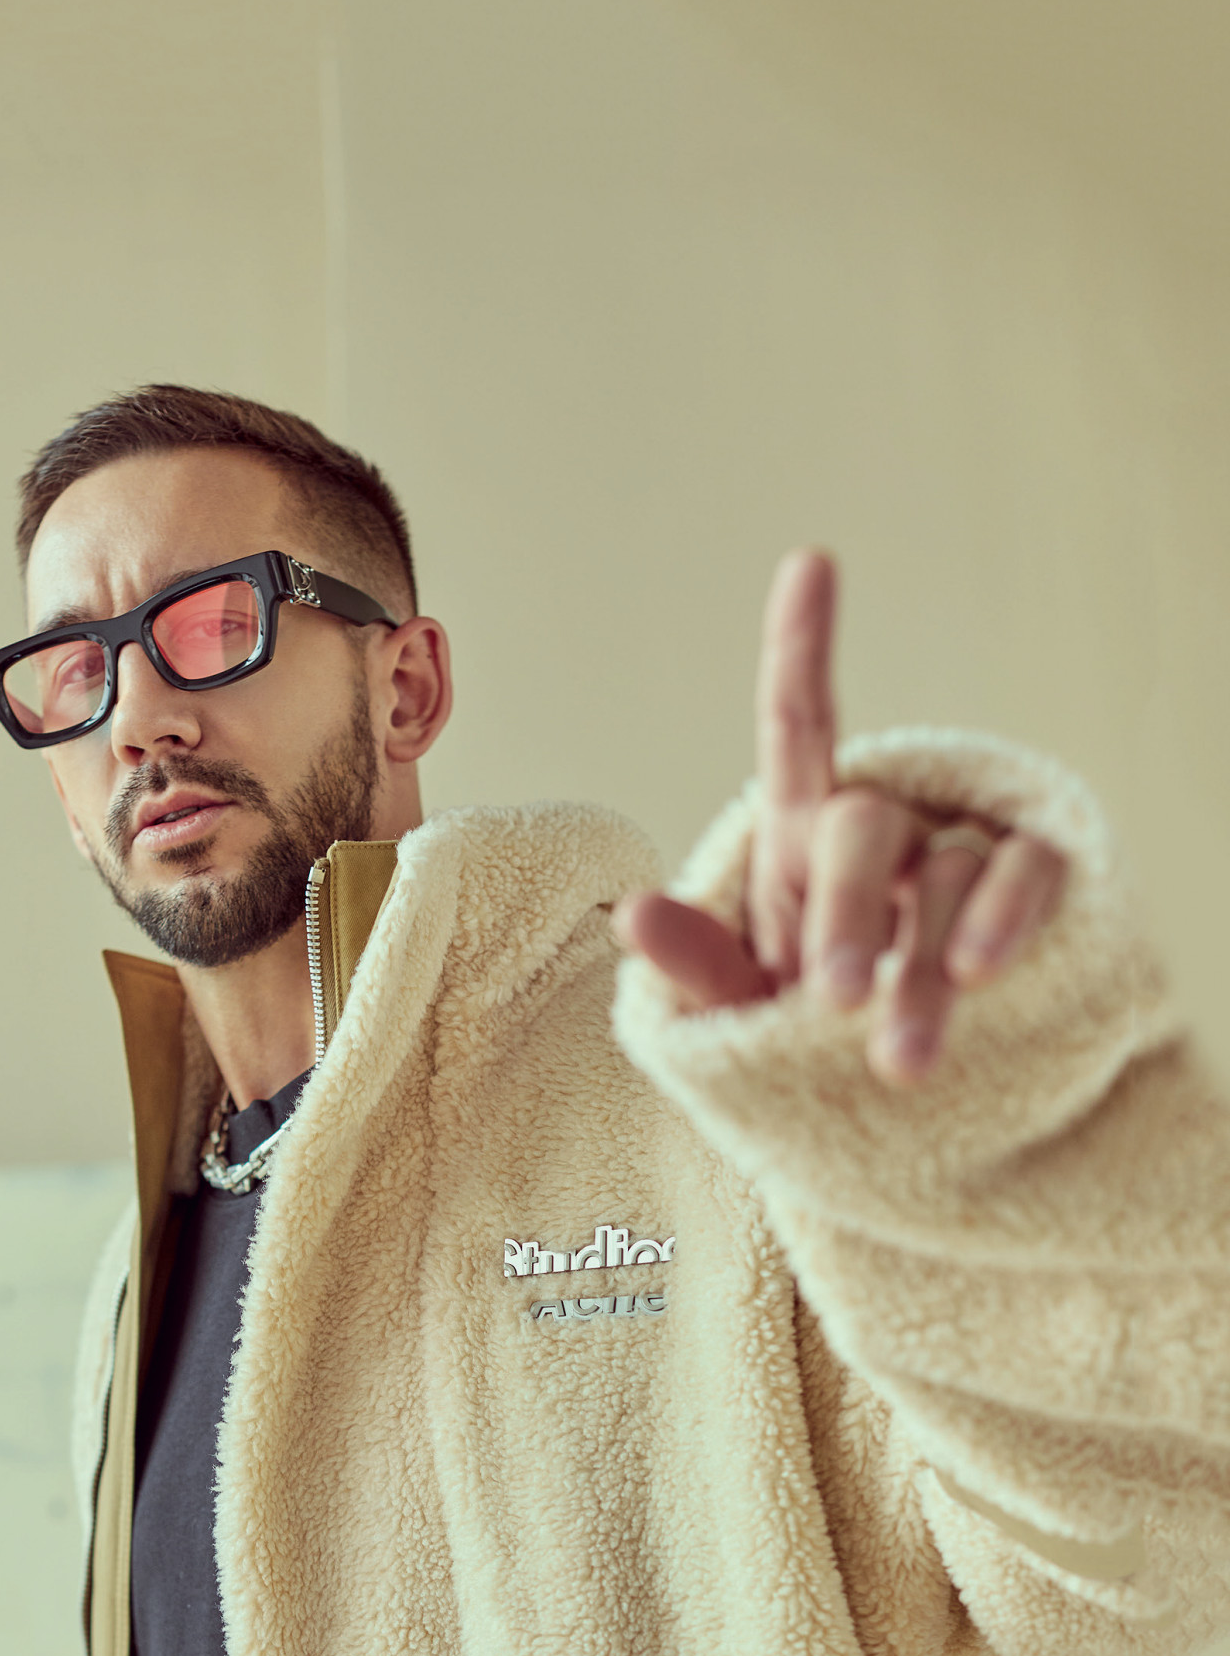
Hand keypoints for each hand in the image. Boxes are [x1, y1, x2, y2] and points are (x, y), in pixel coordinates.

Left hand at [613, 550, 1067, 1084]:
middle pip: (866, 827)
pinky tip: (985, 973)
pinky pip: (1025, 876)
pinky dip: (1008, 917)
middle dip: (848, 916)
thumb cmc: (796, 1033)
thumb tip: (629, 914)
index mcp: (798, 835)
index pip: (801, 727)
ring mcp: (955, 854)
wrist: (878, 1093)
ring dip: (928, 966)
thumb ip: (694, 964)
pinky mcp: (1022, 891)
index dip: (804, 647)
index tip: (811, 562)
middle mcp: (880, 829)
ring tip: (900, 1057)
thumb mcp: (733, 1009)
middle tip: (833, 1004)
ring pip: (949, 875)